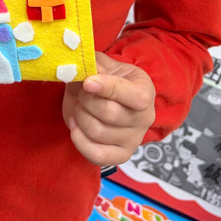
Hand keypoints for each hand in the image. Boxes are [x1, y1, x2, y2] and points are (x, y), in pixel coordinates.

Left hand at [62, 52, 155, 166]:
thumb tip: (85, 70)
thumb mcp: (103, 65)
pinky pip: (97, 156)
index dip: (109, 88)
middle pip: (110, 114)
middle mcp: (145, 118)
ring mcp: (134, 139)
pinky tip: (75, 125)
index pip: (136, 97)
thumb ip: (95, 65)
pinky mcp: (120, 155)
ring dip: (80, 116)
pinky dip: (79, 140)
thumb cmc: (106, 78)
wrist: (105, 97)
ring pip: (98, 132)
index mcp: (146, 91)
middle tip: (81, 91)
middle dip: (86, 100)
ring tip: (79, 106)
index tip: (87, 82)